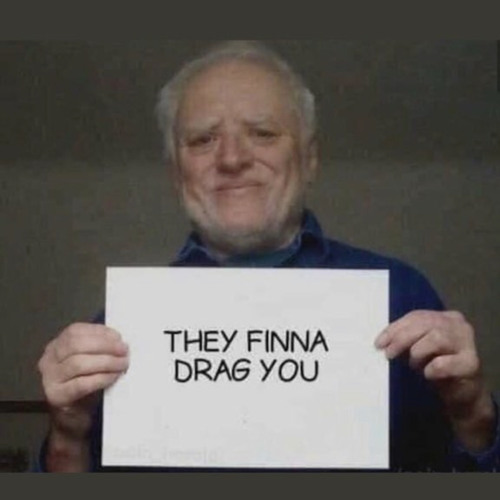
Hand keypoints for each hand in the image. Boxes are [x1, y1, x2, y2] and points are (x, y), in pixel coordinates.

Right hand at [37, 323, 128, 469]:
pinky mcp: (56, 397)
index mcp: (56, 345)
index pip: (75, 331)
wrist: (73, 419)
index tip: (119, 338)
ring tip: (122, 364)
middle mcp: (48, 359)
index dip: (99, 332)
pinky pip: (80, 384)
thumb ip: (99, 348)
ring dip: (106, 362)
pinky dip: (100, 378)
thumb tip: (120, 341)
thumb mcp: (91, 361)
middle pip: (76, 345)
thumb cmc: (86, 384)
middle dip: (104, 346)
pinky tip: (113, 377)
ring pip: (78, 363)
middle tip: (124, 351)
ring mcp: (49, 379)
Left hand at [375, 310, 494, 451]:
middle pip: (426, 324)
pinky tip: (428, 374)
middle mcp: (459, 325)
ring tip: (414, 365)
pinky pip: (443, 363)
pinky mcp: (471, 364)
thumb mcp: (418, 349)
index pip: (416, 316)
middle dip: (402, 338)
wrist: (463, 395)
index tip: (379, 343)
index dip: (395, 328)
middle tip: (389, 354)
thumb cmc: (437, 367)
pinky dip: (430, 369)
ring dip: (418, 353)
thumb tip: (381, 341)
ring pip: (436, 338)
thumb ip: (405, 339)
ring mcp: (468, 343)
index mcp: (445, 317)